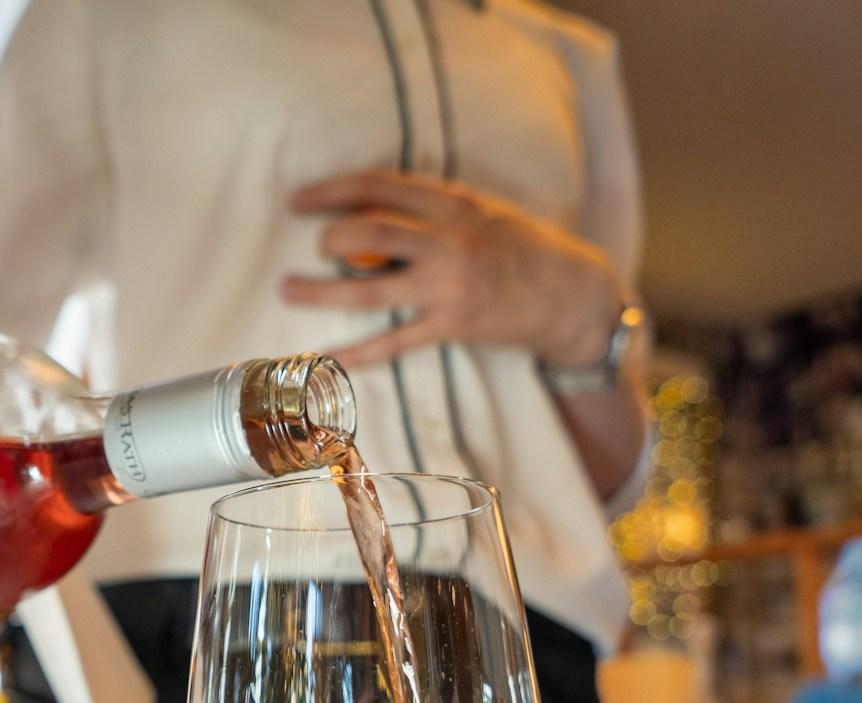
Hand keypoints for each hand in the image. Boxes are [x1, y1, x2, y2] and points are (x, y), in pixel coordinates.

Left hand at [281, 170, 622, 369]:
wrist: (572, 295)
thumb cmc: (523, 248)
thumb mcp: (482, 211)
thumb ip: (432, 207)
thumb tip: (367, 207)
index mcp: (454, 205)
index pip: (380, 186)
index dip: (332, 190)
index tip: (299, 199)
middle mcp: (449, 243)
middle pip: (371, 233)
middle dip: (329, 237)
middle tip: (311, 246)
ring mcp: (448, 288)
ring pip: (370, 290)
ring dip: (321, 291)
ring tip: (288, 290)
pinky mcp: (451, 327)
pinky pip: (393, 341)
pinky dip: (356, 352)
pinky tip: (327, 355)